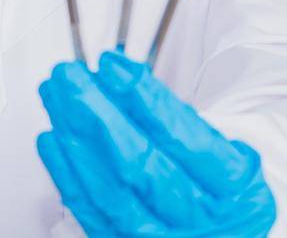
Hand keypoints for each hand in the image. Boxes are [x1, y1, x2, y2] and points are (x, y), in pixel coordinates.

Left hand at [37, 51, 275, 236]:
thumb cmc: (222, 191)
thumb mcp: (232, 154)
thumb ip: (186, 124)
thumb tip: (125, 81)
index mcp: (234, 190)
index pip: (186, 140)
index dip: (146, 99)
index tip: (113, 66)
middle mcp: (198, 221)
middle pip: (140, 165)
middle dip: (97, 114)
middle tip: (70, 76)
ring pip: (110, 190)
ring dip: (75, 138)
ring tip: (56, 96)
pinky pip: (92, 213)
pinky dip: (67, 174)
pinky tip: (53, 139)